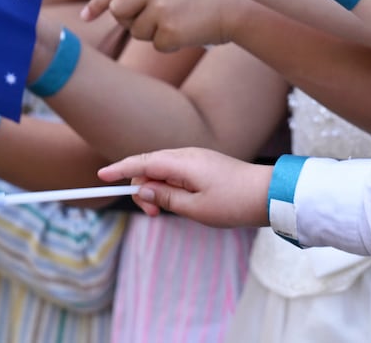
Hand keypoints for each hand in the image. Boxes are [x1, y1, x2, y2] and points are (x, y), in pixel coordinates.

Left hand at [82, 0, 243, 52]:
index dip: (98, 3)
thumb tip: (118, 6)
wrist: (241, 5)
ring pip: (138, 31)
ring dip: (155, 33)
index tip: (87, 16)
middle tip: (151, 22)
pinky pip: (158, 45)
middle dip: (129, 20)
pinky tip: (190, 31)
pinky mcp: (170, 30)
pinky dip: (172, 44)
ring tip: (181, 21)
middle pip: (119, 10)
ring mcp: (161, 8)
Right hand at [99, 147, 270, 227]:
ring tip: (164, 212)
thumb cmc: (233, 202)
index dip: (120, 169)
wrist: (268, 194)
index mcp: (183, 163)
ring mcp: (197, 158)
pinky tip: (177, 201)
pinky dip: (168, 185)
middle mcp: (188, 155)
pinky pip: (176, 171)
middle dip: (141, 188)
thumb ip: (164, 197)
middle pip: (149, 165)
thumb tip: (141, 189)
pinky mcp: (204, 164)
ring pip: (162, 169)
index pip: (142, 162)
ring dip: (155, 189)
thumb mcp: (194, 208)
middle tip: (151, 215)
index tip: (101, 177)